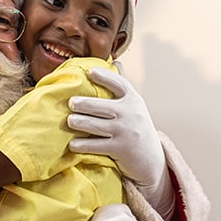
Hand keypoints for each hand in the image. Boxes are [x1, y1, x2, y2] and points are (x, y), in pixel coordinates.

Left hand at [67, 62, 171, 212]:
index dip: (104, 77)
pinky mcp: (120, 149)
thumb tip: (116, 61)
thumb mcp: (134, 106)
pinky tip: (72, 143)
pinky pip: (95, 145)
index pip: (119, 84)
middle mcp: (130, 114)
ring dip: (79, 123)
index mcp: (133, 100)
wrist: (151, 159)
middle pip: (101, 106)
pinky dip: (81, 144)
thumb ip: (123, 86)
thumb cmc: (136, 127)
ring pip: (95, 125)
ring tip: (69, 121)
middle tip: (71, 102)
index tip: (90, 72)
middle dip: (83, 104)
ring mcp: (125, 132)